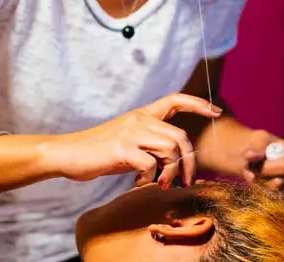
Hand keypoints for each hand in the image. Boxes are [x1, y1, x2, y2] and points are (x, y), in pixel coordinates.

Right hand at [52, 94, 221, 187]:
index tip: (215, 111)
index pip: (175, 99)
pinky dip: (149, 179)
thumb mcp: (128, 140)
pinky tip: (138, 183)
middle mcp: (139, 120)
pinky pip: (151, 165)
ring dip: (171, 172)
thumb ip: (150, 144)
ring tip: (162, 184)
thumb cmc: (99, 151)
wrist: (68, 153)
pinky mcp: (123, 149)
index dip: (198, 103)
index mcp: (142, 114)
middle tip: (188, 180)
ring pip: (170, 150)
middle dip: (189, 161)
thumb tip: (174, 161)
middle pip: (180, 136)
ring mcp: (131, 133)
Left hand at [243, 130, 283, 194]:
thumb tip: (250, 156)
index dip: (266, 167)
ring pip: (274, 193)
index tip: (255, 161)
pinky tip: (261, 180)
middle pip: (279, 183)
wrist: (260, 157)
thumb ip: (255, 146)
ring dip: (260, 183)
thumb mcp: (258, 139)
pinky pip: (272, 199)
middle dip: (261, 176)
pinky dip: (261, 190)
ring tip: (258, 171)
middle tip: (253, 166)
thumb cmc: (262, 146)